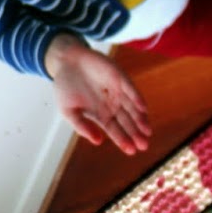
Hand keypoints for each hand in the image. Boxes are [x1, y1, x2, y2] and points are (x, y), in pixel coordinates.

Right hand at [44, 34, 150, 154]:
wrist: (65, 61)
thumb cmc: (65, 86)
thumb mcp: (68, 111)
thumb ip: (81, 126)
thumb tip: (97, 142)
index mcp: (101, 114)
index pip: (115, 130)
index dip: (123, 140)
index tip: (131, 151)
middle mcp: (112, 104)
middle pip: (127, 121)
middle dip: (135, 133)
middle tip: (143, 145)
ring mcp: (117, 91)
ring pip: (132, 107)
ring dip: (140, 119)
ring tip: (146, 132)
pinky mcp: (119, 77)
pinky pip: (130, 89)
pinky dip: (137, 98)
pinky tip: (143, 109)